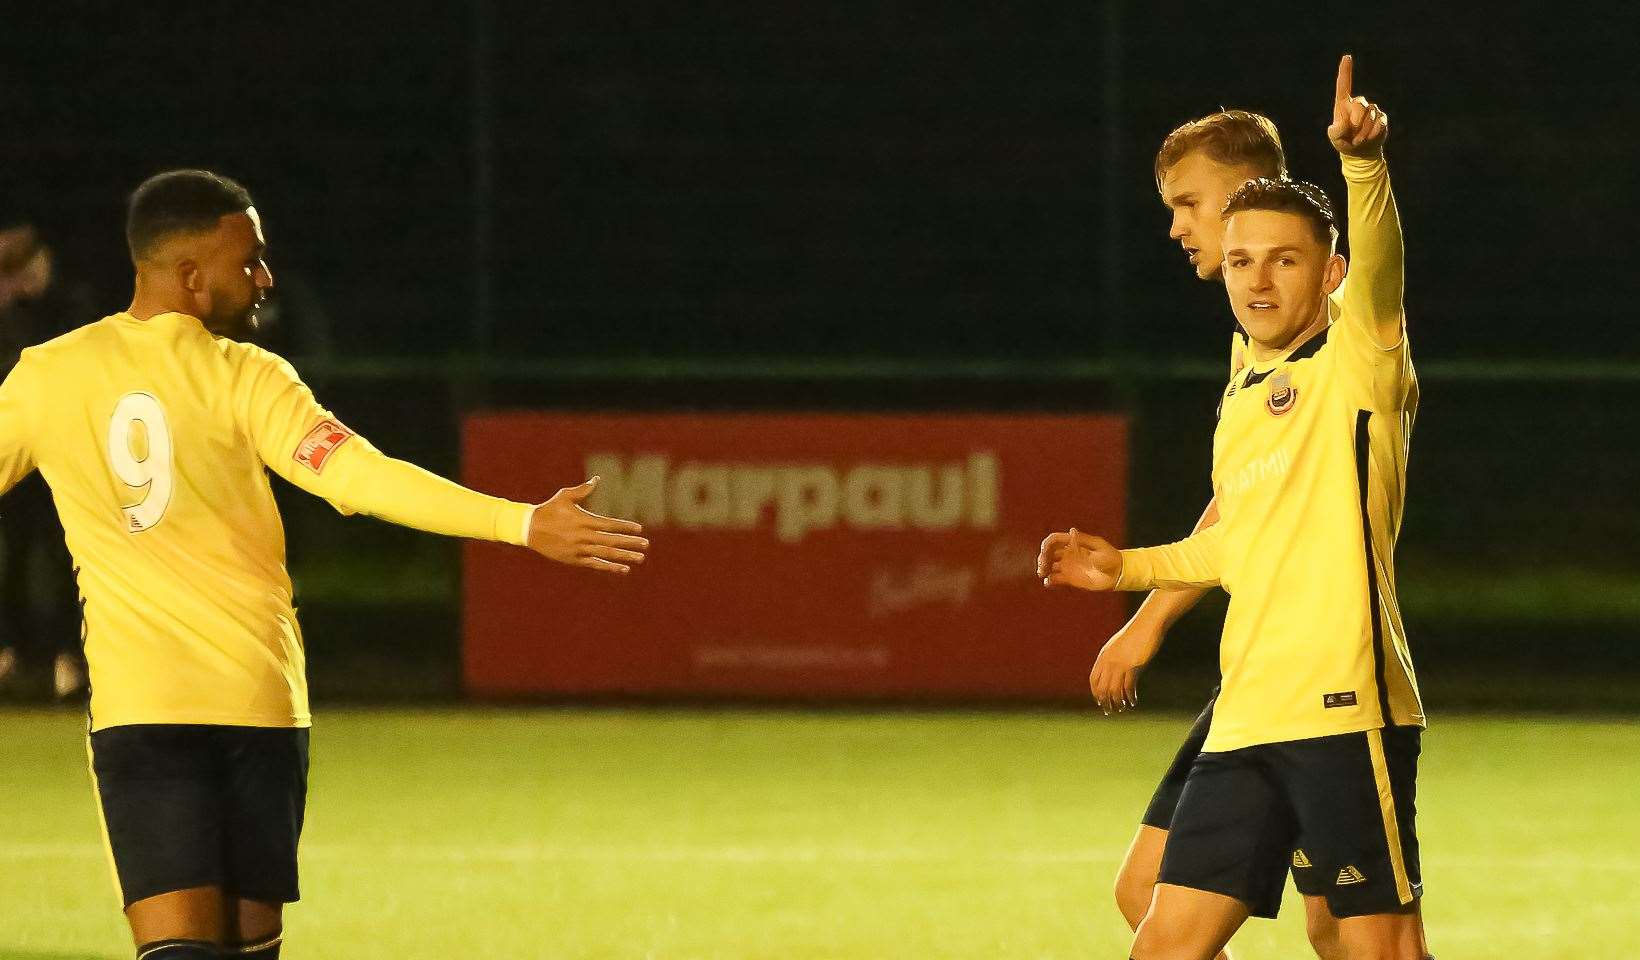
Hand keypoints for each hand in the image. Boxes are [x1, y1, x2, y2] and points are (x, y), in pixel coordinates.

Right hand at [527, 476, 648, 573]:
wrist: (529, 529)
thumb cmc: (548, 510)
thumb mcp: (564, 496)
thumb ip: (583, 490)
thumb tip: (597, 479)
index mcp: (583, 520)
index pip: (609, 525)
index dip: (625, 527)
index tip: (639, 528)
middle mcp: (583, 536)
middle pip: (611, 541)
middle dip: (630, 543)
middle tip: (645, 545)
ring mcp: (578, 549)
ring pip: (606, 554)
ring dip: (624, 556)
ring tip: (640, 558)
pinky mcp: (574, 560)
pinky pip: (595, 564)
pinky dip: (609, 567)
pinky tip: (623, 569)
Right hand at [1037, 527, 1121, 591]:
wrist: (1118, 574)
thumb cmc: (1111, 557)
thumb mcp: (1099, 547)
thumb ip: (1084, 541)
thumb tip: (1071, 531)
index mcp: (1073, 543)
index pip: (1054, 540)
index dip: (1046, 544)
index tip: (1045, 552)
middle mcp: (1068, 554)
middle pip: (1048, 553)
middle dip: (1042, 558)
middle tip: (1042, 567)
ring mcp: (1068, 566)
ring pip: (1049, 565)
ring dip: (1043, 568)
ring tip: (1042, 574)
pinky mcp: (1070, 579)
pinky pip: (1056, 579)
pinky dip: (1049, 581)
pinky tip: (1048, 582)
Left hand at [1089, 620, 1163, 714]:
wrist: (1147, 625)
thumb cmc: (1135, 635)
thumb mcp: (1118, 646)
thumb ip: (1112, 658)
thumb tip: (1112, 672)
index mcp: (1103, 656)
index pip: (1094, 680)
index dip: (1096, 693)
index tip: (1100, 701)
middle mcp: (1109, 662)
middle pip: (1103, 688)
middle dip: (1106, 701)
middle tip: (1110, 711)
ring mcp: (1120, 664)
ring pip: (1115, 690)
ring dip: (1118, 702)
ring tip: (1122, 708)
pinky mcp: (1133, 667)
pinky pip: (1129, 687)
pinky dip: (1130, 697)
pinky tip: (1133, 702)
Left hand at [1327, 54, 1388, 157]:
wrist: (1360, 151)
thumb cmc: (1344, 142)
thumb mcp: (1335, 138)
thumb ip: (1336, 131)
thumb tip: (1343, 122)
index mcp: (1343, 105)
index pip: (1344, 85)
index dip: (1345, 71)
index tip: (1347, 57)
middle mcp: (1357, 103)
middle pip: (1359, 104)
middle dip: (1356, 122)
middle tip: (1352, 136)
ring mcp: (1371, 109)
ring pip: (1370, 115)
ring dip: (1363, 132)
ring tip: (1358, 140)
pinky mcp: (1381, 117)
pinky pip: (1380, 123)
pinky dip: (1373, 133)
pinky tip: (1368, 138)